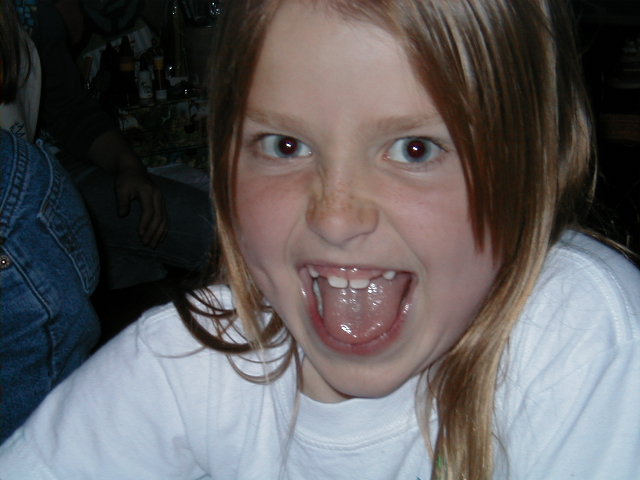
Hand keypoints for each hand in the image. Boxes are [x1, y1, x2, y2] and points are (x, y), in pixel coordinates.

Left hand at [87, 131, 167, 246]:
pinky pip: (166, 218)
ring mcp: (162, 200)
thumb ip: (122, 202)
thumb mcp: (120, 188)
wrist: (134, 169)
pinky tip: (160, 238)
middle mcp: (158, 196)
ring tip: (153, 245)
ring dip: (159, 233)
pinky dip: (164, 229)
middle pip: (159, 217)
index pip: (149, 211)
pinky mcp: (162, 203)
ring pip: (165, 219)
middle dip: (153, 232)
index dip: (145, 224)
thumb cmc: (126, 179)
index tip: (139, 235)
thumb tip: (122, 215)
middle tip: (146, 244)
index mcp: (148, 192)